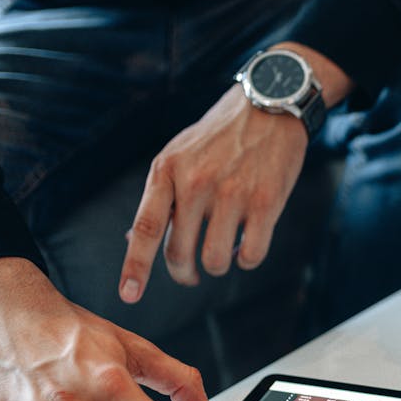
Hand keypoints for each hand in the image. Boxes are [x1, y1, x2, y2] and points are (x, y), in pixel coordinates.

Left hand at [119, 44, 349, 302]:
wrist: (271, 105)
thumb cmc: (220, 135)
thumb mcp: (179, 154)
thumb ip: (160, 195)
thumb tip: (133, 238)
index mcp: (168, 170)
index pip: (147, 228)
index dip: (136, 266)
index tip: (129, 295)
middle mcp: (197, 182)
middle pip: (180, 253)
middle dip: (184, 273)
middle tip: (190, 275)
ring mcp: (232, 193)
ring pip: (215, 260)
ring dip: (217, 265)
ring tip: (222, 252)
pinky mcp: (266, 202)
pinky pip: (251, 254)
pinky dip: (247, 259)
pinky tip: (246, 246)